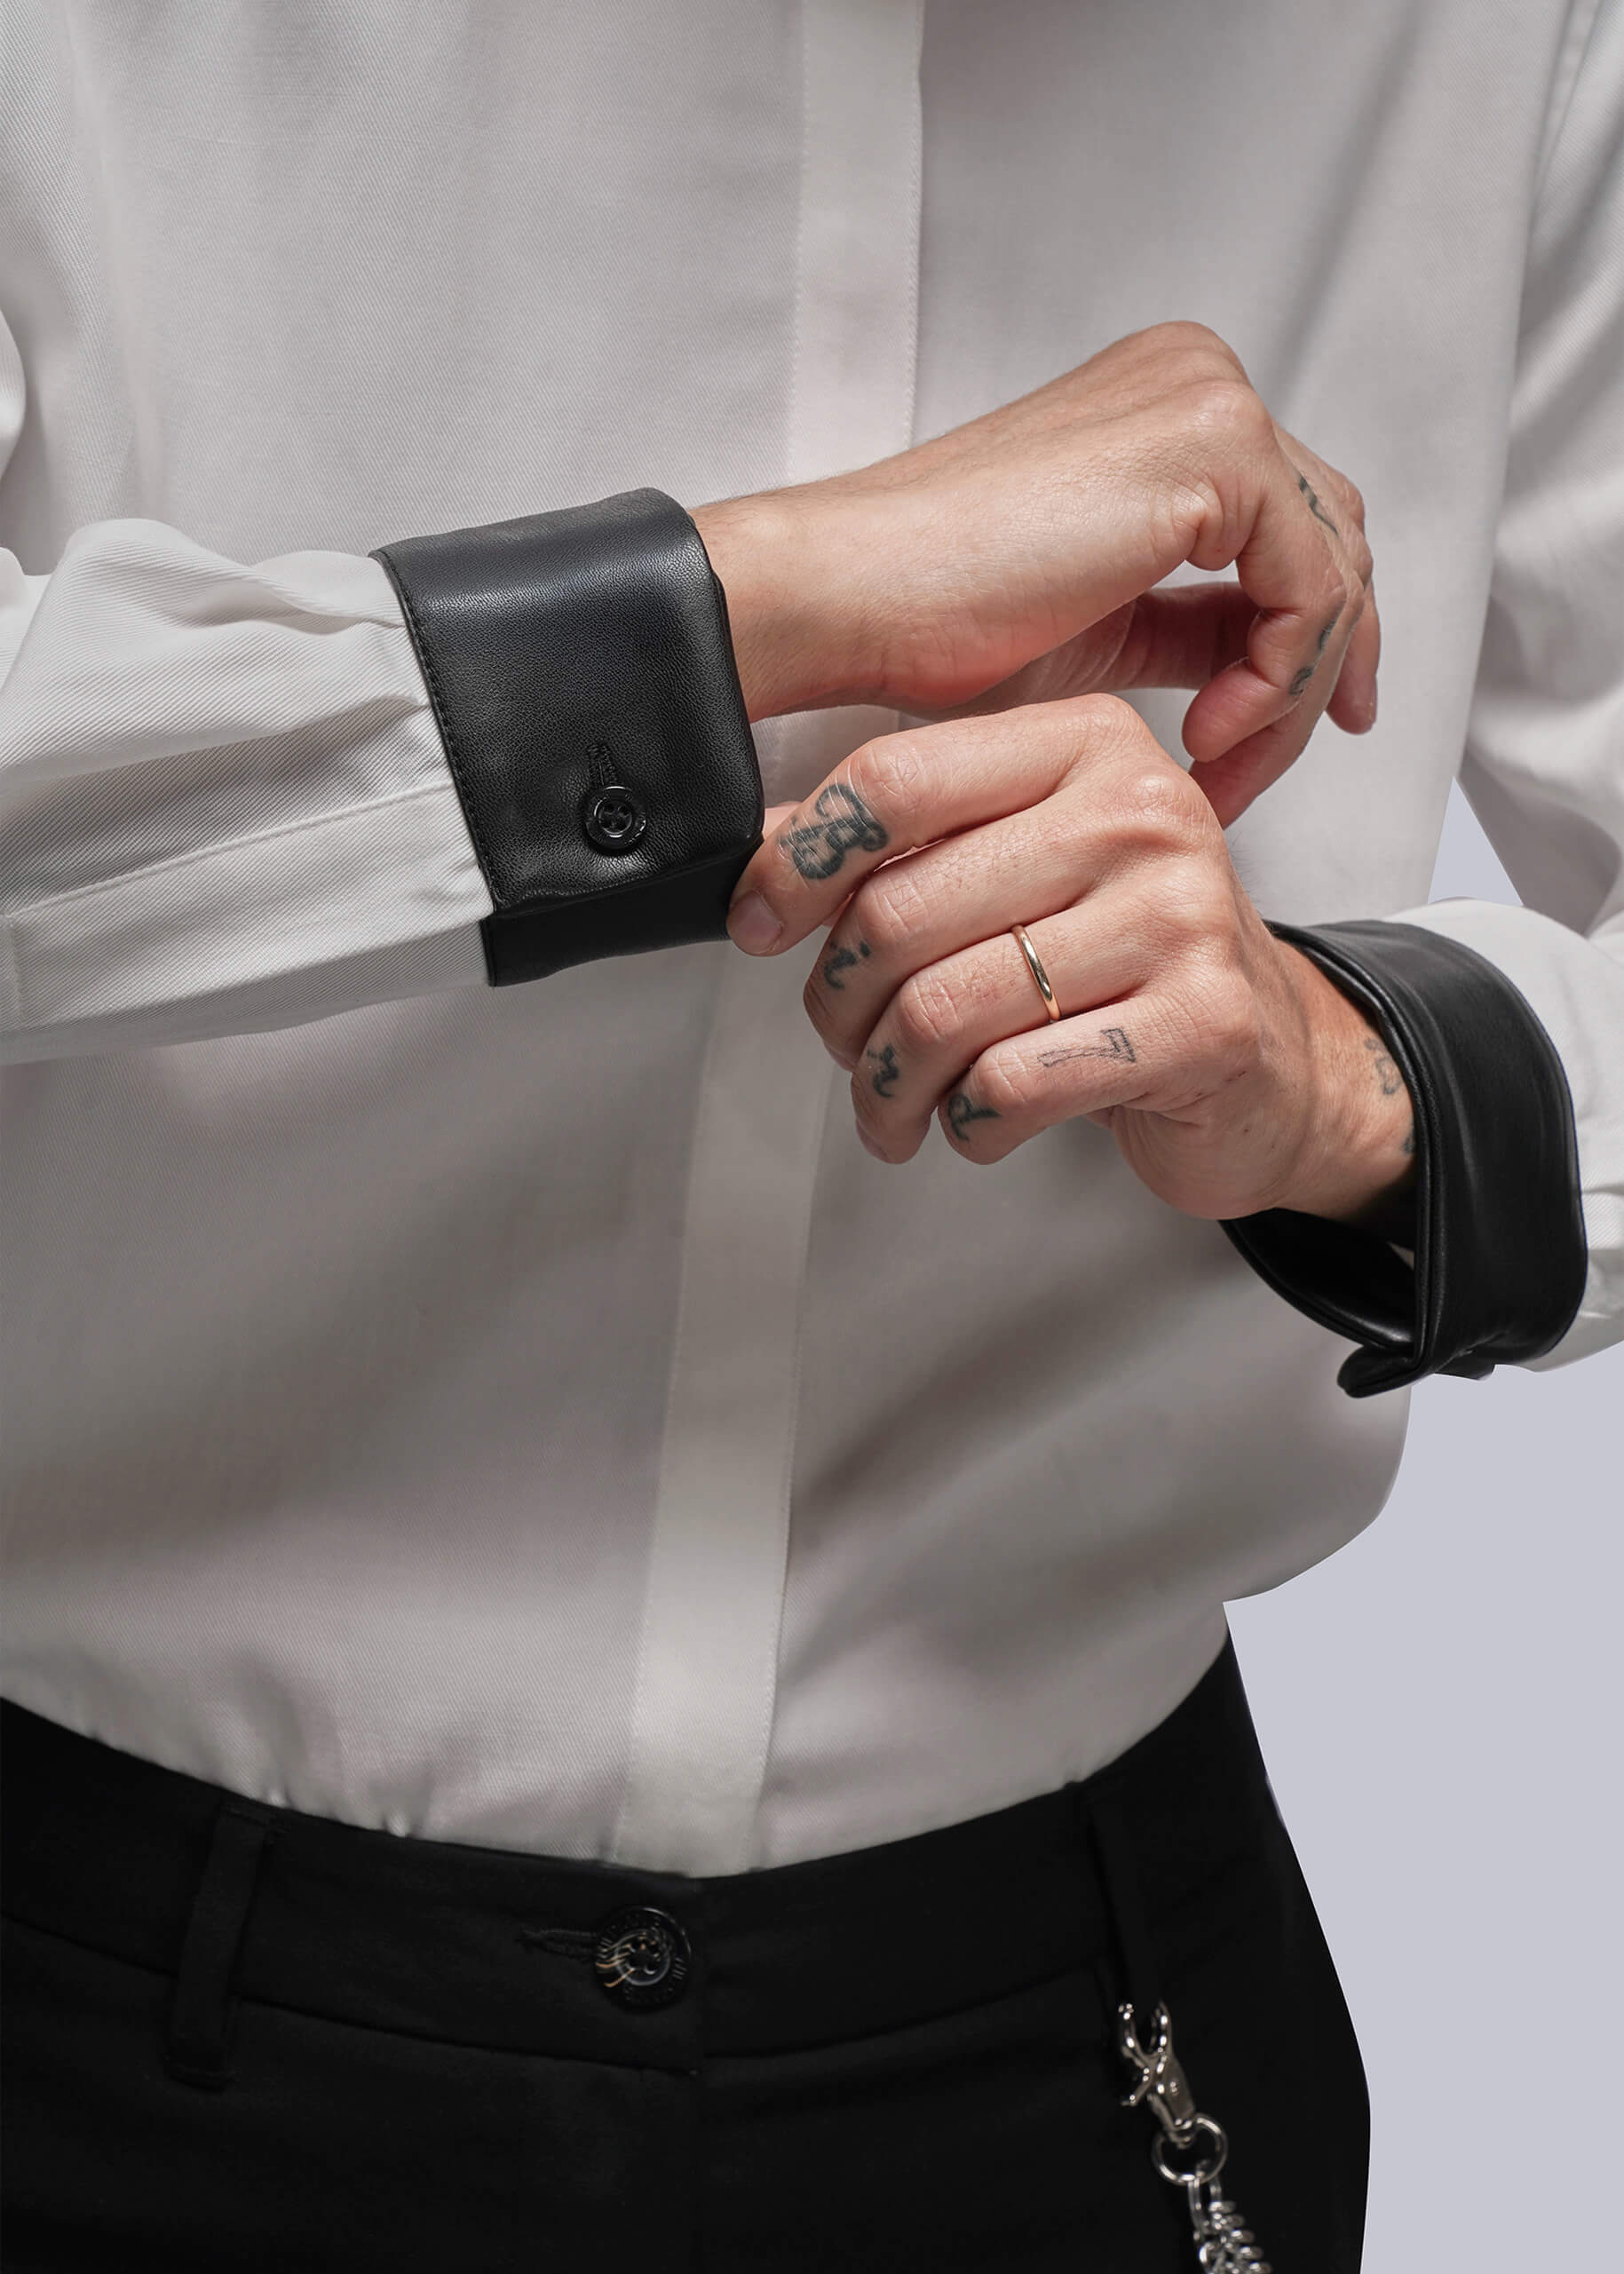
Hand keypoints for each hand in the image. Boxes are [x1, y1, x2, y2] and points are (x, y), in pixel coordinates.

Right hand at [695, 321, 1377, 825]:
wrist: (850, 595)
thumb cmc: (930, 616)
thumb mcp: (1103, 629)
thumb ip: (1192, 627)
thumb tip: (1256, 665)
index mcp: (1169, 404)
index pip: (1296, 524)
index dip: (1308, 642)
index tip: (1289, 730)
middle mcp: (1200, 379)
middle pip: (1330, 542)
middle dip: (1314, 675)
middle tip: (1264, 769)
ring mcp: (1213, 402)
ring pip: (1332, 574)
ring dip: (1289, 697)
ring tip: (1217, 768)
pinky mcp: (1218, 446)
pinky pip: (1313, 589)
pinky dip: (1278, 680)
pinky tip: (1208, 732)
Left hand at [726, 696, 1414, 1226]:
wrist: (1277, 1059)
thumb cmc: (1127, 961)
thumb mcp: (1023, 870)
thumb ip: (909, 847)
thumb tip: (760, 854)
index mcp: (1085, 747)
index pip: (895, 780)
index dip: (796, 863)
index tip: (755, 924)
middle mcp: (1142, 812)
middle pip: (901, 911)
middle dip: (840, 1005)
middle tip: (848, 1046)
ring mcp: (1182, 916)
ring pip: (945, 1010)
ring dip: (890, 1084)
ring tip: (896, 1106)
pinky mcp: (1205, 1023)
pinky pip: (1013, 1083)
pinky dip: (967, 1124)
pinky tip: (978, 1123)